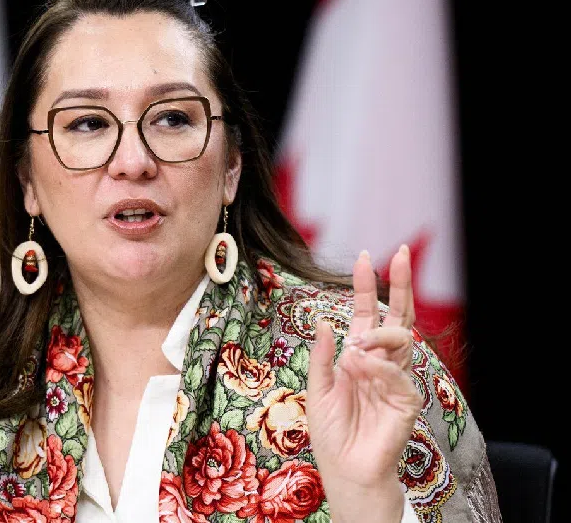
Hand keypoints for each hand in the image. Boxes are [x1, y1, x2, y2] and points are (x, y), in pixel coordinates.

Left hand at [306, 246, 422, 522]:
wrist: (344, 469)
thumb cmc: (331, 432)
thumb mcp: (317, 389)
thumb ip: (322, 357)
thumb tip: (326, 322)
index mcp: (358, 355)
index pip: (366, 314)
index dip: (366, 286)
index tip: (365, 257)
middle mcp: (380, 361)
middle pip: (397, 316)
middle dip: (400, 284)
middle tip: (400, 255)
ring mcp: (395, 379)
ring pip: (402, 339)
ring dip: (381, 333)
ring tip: (360, 343)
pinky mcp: (406, 400)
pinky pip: (399, 374)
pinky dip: (380, 367)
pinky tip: (363, 365)